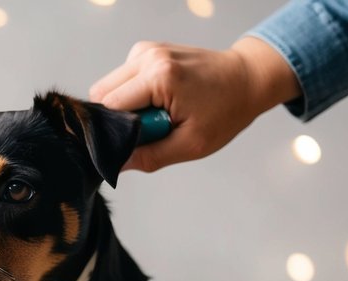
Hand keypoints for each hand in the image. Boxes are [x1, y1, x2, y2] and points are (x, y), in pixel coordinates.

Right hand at [89, 36, 300, 172]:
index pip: (107, 108)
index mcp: (158, 76)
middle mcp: (148, 56)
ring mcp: (146, 50)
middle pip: (101, 94)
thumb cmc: (226, 111)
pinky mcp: (147, 51)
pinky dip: (132, 94)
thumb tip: (115, 164)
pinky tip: (158, 101)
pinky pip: (122, 79)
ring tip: (157, 114)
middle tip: (151, 128)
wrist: (247, 80)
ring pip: (107, 86)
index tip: (135, 142)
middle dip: (116, 118)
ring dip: (124, 106)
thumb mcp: (191, 144)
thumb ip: (149, 156)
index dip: (112, 131)